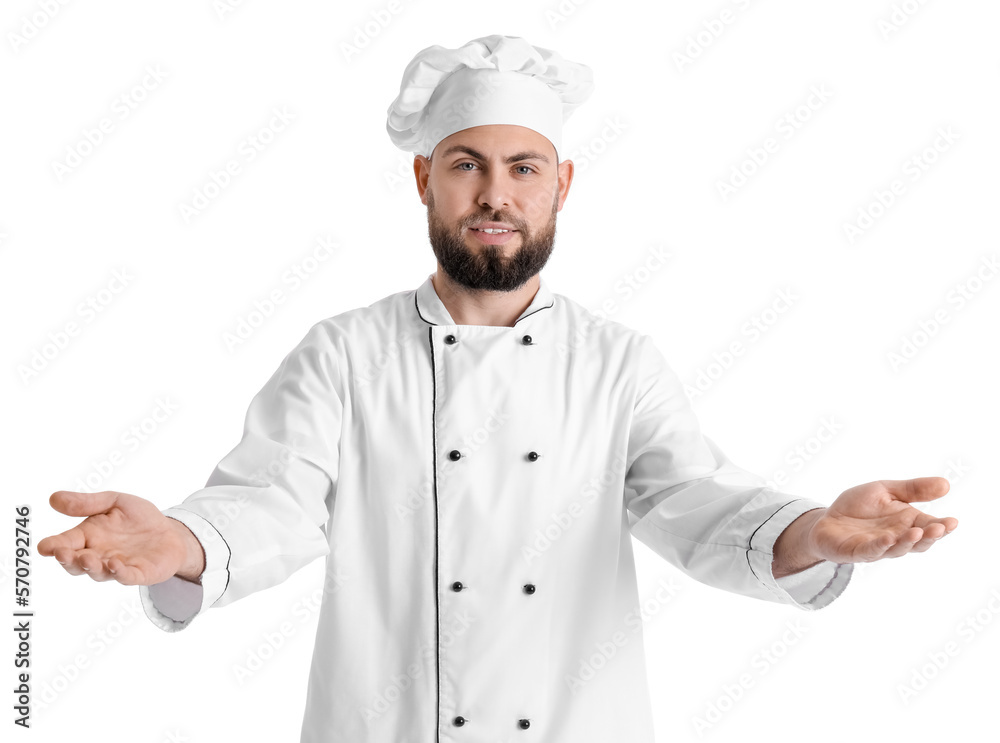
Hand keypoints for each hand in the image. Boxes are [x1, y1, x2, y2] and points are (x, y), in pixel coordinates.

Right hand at [37, 491, 203, 585]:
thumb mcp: (115, 502)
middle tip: (63, 554)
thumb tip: (53, 498)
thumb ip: (87, 503)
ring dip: (91, 567)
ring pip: (98, 573)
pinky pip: (126, 577)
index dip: (53, 546)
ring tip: (88, 558)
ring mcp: (117, 566)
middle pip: (76, 564)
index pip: (65, 543)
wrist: (171, 532)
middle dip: (68, 560)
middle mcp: (98, 555)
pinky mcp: (138, 574)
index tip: (45, 546)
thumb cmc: (139, 519)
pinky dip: (119, 573)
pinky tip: (115, 565)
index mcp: (89, 537)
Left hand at [817, 476, 958, 560]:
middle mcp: (897, 537)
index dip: (942, 526)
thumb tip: (946, 484)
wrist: (827, 519)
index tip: (953, 521)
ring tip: (917, 532)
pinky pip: (871, 550)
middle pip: (918, 541)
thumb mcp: (886, 490)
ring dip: (908, 542)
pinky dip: (880, 546)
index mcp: (907, 522)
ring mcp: (879, 547)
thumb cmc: (859, 507)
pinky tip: (888, 538)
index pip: (929, 526)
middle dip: (930, 536)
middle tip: (940, 528)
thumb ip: (913, 489)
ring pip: (897, 548)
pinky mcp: (857, 552)